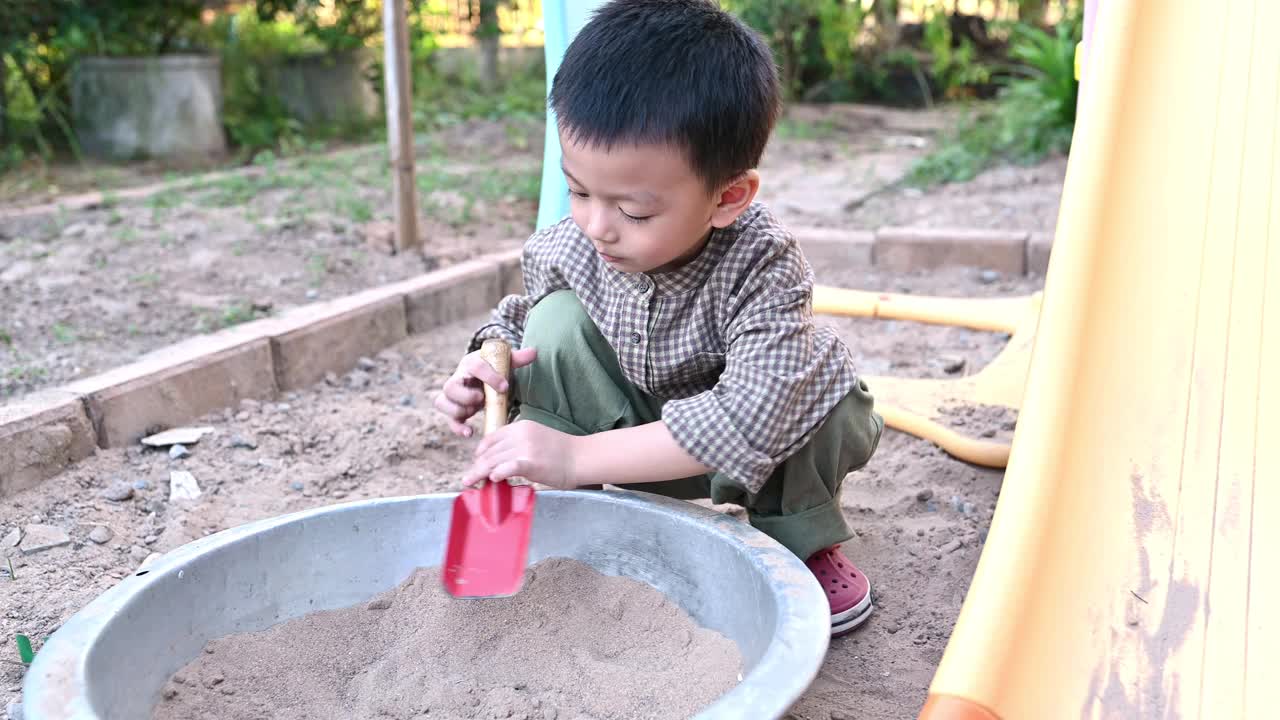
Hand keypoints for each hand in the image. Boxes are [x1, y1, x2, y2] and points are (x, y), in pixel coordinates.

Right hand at [433, 346, 536, 435]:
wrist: (484, 376)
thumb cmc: (495, 368)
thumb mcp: (505, 362)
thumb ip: (518, 358)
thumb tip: (534, 353)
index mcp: (471, 363)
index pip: (475, 366)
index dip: (489, 377)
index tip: (505, 387)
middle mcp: (457, 378)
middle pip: (450, 387)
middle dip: (466, 396)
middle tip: (482, 399)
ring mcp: (453, 396)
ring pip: (443, 403)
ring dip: (460, 411)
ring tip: (475, 411)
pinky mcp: (454, 410)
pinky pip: (449, 420)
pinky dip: (457, 428)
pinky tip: (470, 433)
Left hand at [463, 421, 580, 489]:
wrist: (582, 457)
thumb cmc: (562, 452)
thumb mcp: (538, 437)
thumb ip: (519, 443)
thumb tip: (502, 458)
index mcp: (522, 426)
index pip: (492, 437)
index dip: (481, 451)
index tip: (477, 462)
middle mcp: (521, 434)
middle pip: (490, 451)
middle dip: (477, 466)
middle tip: (468, 478)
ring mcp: (525, 448)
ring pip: (494, 460)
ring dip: (480, 473)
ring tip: (472, 482)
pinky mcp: (530, 462)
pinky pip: (507, 468)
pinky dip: (497, 473)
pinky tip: (493, 480)